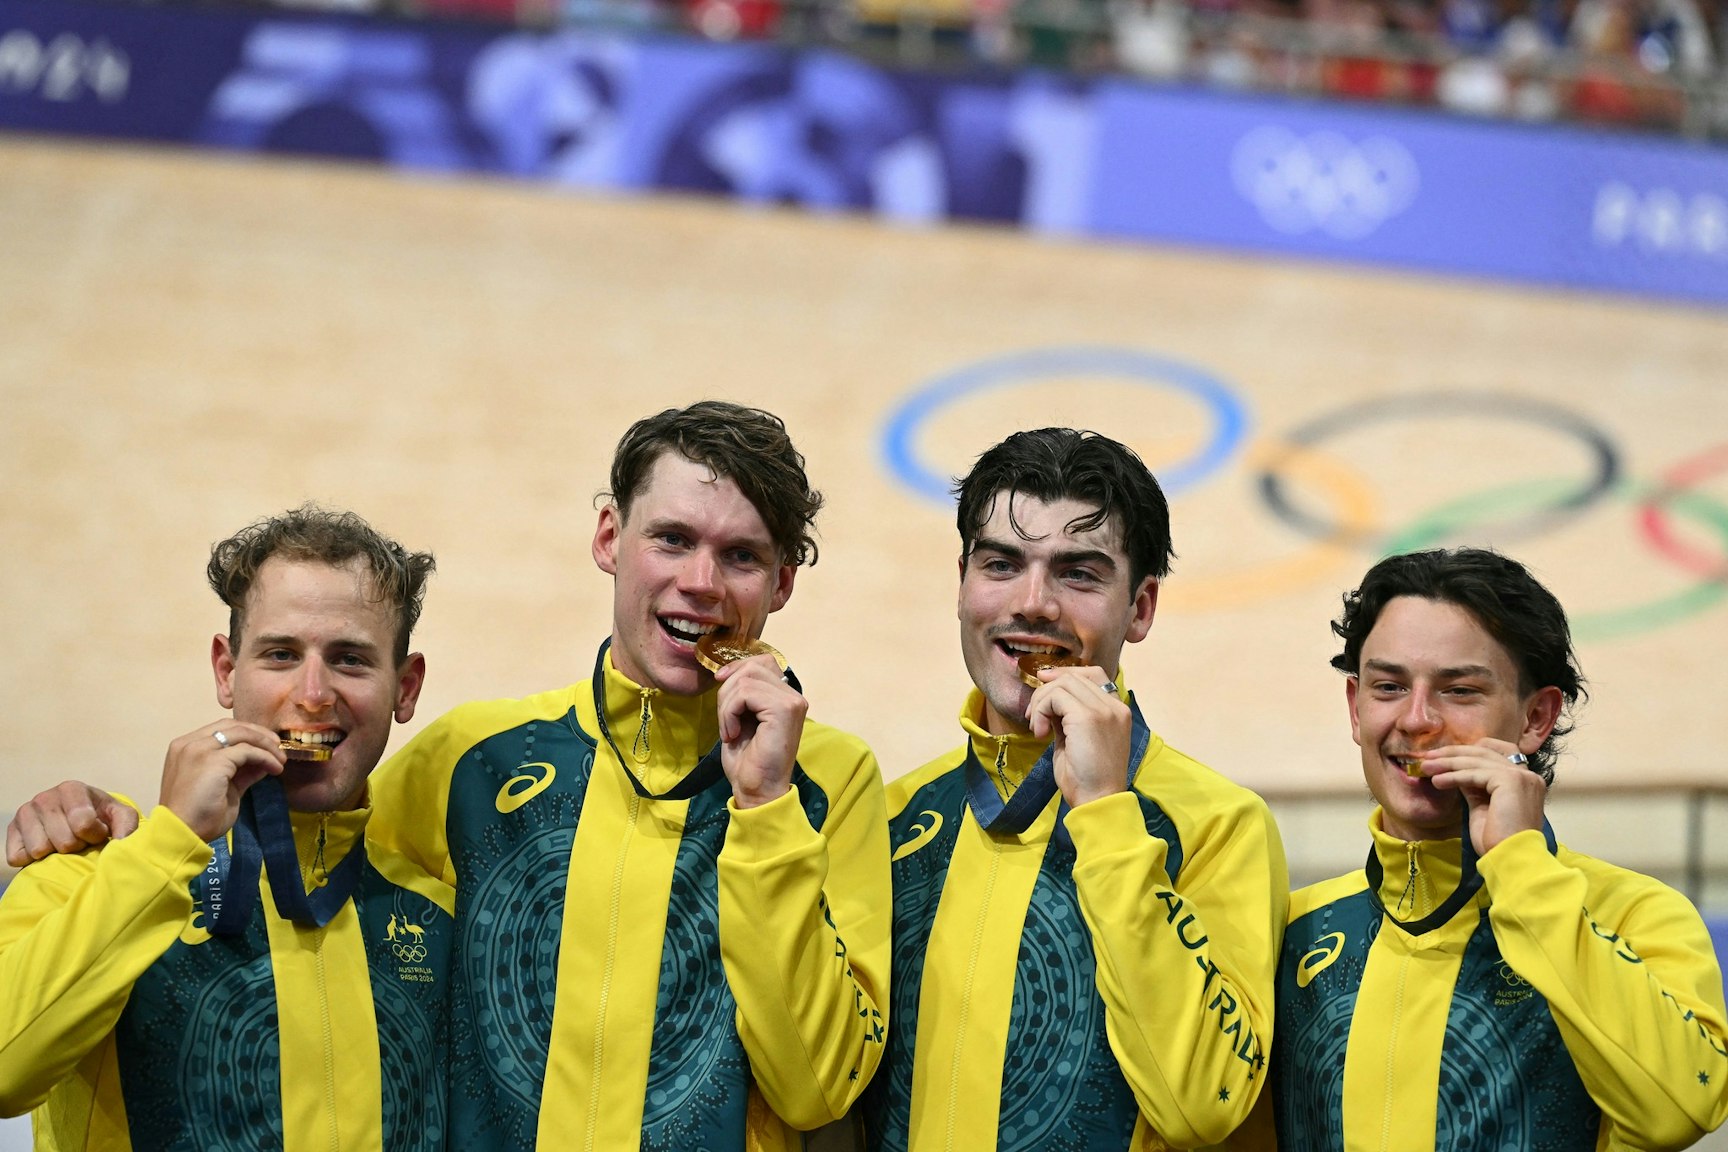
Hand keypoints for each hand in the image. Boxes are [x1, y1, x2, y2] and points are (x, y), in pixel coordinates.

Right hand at [6, 780, 140, 866]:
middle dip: (77, 846)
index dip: (95, 835)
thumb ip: (128, 825)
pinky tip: (47, 849)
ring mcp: (24, 813)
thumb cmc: (101, 817)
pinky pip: (18, 857)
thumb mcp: (120, 816)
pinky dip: (34, 861)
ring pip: (40, 850)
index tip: (98, 833)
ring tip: (65, 843)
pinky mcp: (10, 832)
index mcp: (72, 789)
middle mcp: (45, 798)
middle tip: (81, 840)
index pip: (83, 823)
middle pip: (64, 841)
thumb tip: (123, 843)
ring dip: (56, 854)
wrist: (76, 819)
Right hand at [158, 722, 285, 842]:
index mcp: (186, 748)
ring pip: (242, 734)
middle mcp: (189, 743)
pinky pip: (247, 751)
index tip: (268, 746)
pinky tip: (276, 769)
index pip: (222, 729)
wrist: (181, 834)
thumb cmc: (199, 816)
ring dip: (266, 745)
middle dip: (260, 734)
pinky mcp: (211, 760)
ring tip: (280, 760)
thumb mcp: (225, 788)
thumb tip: (264, 761)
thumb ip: (242, 771)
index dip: (248, 734)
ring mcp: (198, 749)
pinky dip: (265, 757)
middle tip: (279, 749)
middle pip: (233, 726)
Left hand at [714, 654, 805, 808]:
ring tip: (729, 729)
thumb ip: (742, 693)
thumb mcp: (741, 718)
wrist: (758, 791)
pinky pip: (745, 693)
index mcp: (786, 697)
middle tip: (725, 720)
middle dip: (728, 689)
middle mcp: (794, 696)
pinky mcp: (784, 710)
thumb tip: (726, 672)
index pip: (762, 662)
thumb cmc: (749, 761)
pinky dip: (730, 711)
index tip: (720, 684)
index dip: (737, 668)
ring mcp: (792, 702)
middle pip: (752, 667)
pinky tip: (732, 733)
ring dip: (727, 704)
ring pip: (746, 679)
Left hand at [1029, 668, 1130, 808]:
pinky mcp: (1087, 717)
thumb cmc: (1086, 777)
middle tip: (1033, 717)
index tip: (1044, 684)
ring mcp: (1103, 710)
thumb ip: (1068, 715)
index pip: (1093, 674)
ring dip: (1041, 702)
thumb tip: (1048, 699)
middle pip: (1073, 676)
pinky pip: (1055, 697)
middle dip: (1046, 691)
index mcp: (1117, 711)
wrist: (1097, 800)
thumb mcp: (1076, 738)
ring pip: (1062, 683)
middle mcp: (1114, 706)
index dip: (1066, 673)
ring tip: (1037, 728)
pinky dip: (1041, 711)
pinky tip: (1040, 733)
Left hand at [1417, 738, 1544, 854]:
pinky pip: (1475, 773)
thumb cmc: (1497, 841)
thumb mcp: (1481, 806)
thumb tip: (1456, 771)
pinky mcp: (1512, 781)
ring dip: (1447, 763)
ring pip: (1477, 761)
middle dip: (1452, 753)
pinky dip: (1454, 776)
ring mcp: (1522, 776)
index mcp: (1523, 780)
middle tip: (1427, 758)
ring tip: (1425, 768)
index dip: (1466, 751)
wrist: (1511, 859)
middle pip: (1483, 752)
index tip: (1441, 756)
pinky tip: (1437, 781)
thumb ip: (1474, 786)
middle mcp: (1527, 774)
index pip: (1493, 752)